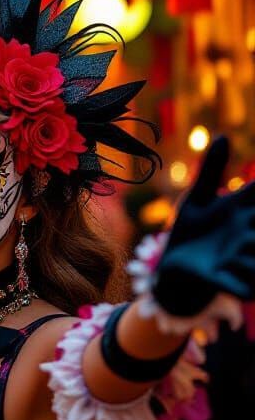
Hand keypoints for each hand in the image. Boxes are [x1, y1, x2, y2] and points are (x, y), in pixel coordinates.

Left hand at [154, 136, 254, 318]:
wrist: (172, 273)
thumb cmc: (189, 234)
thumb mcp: (196, 200)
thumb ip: (211, 170)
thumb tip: (223, 136)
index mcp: (244, 209)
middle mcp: (250, 232)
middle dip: (254, 223)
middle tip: (244, 223)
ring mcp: (246, 259)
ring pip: (254, 245)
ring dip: (247, 247)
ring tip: (230, 249)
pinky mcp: (238, 283)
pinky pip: (247, 279)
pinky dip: (239, 273)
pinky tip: (222, 267)